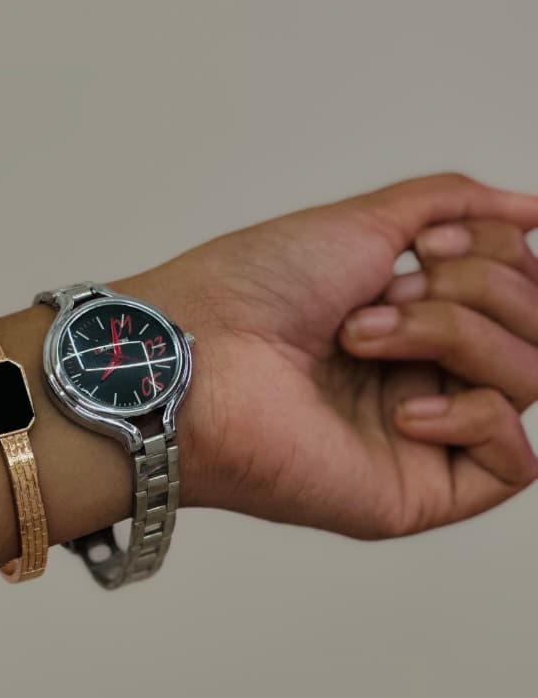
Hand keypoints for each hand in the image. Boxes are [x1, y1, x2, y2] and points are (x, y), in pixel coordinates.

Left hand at [116, 173, 537, 538]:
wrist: (195, 353)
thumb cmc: (252, 289)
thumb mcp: (365, 219)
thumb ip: (456, 205)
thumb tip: (535, 208)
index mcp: (417, 318)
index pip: (520, 286)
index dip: (495, 253)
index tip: (423, 245)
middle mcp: (427, 375)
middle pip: (533, 328)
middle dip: (472, 291)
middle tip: (385, 294)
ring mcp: (424, 436)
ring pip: (529, 378)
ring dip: (455, 337)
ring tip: (364, 338)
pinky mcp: (417, 492)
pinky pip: (516, 463)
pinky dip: (474, 416)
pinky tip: (403, 409)